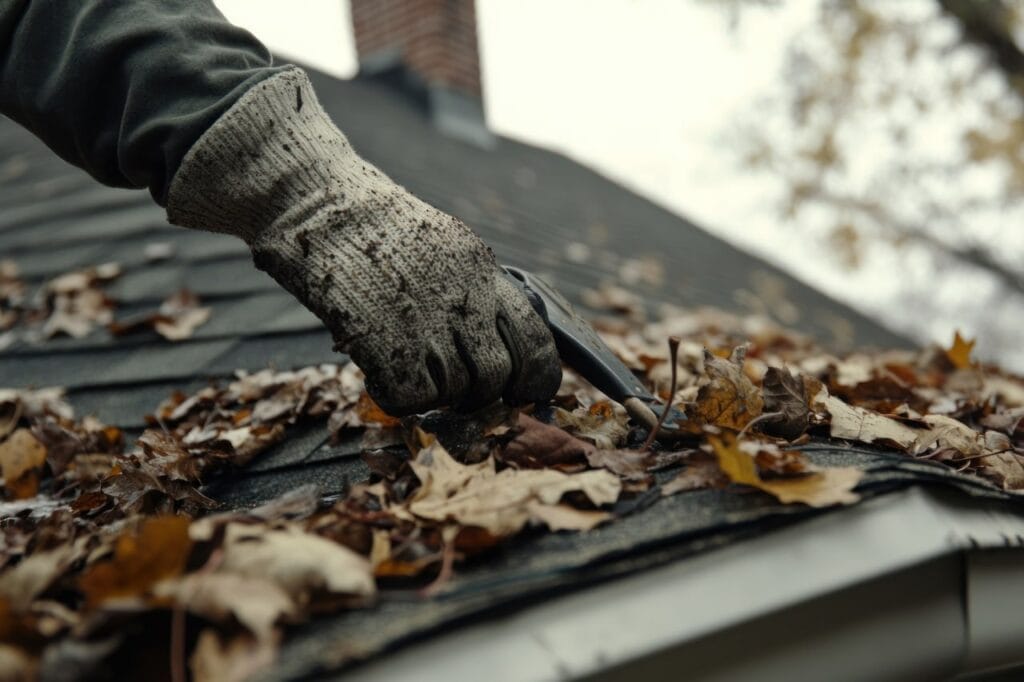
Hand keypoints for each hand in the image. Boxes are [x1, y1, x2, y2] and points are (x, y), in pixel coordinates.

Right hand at [167, 68, 560, 414]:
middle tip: (457, 391)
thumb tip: (490, 340)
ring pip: (456, 391)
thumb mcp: (442, 244)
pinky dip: (397, 399)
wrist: (317, 201)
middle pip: (498, 375)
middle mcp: (463, 299)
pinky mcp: (385, 341)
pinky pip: (411, 399)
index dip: (536, 376)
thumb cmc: (371, 225)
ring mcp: (426, 322)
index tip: (524, 392)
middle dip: (481, 394)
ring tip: (408, 372)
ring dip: (434, 395)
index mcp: (482, 272)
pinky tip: (379, 378)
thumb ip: (471, 288)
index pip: (535, 337)